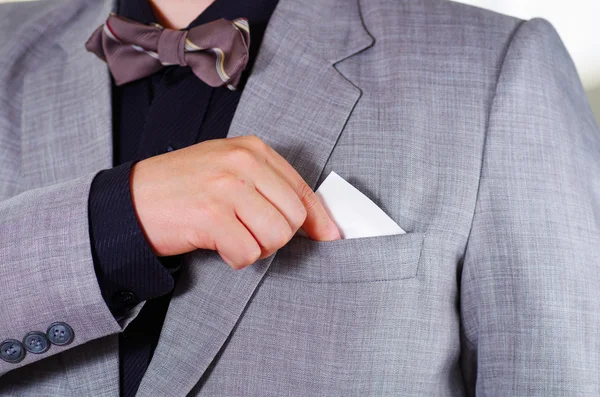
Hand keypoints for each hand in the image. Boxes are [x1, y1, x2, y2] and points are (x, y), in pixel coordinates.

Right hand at [130, 136, 340, 268]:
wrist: (130, 199)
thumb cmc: (181, 186)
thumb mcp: (228, 170)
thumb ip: (269, 186)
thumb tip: (317, 221)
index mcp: (251, 149)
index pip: (302, 189)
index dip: (319, 219)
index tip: (329, 235)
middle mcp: (242, 163)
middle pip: (294, 218)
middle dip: (277, 236)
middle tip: (250, 233)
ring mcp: (226, 188)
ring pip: (276, 237)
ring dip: (257, 247)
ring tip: (232, 236)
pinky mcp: (211, 216)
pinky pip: (248, 253)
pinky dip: (236, 258)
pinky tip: (218, 245)